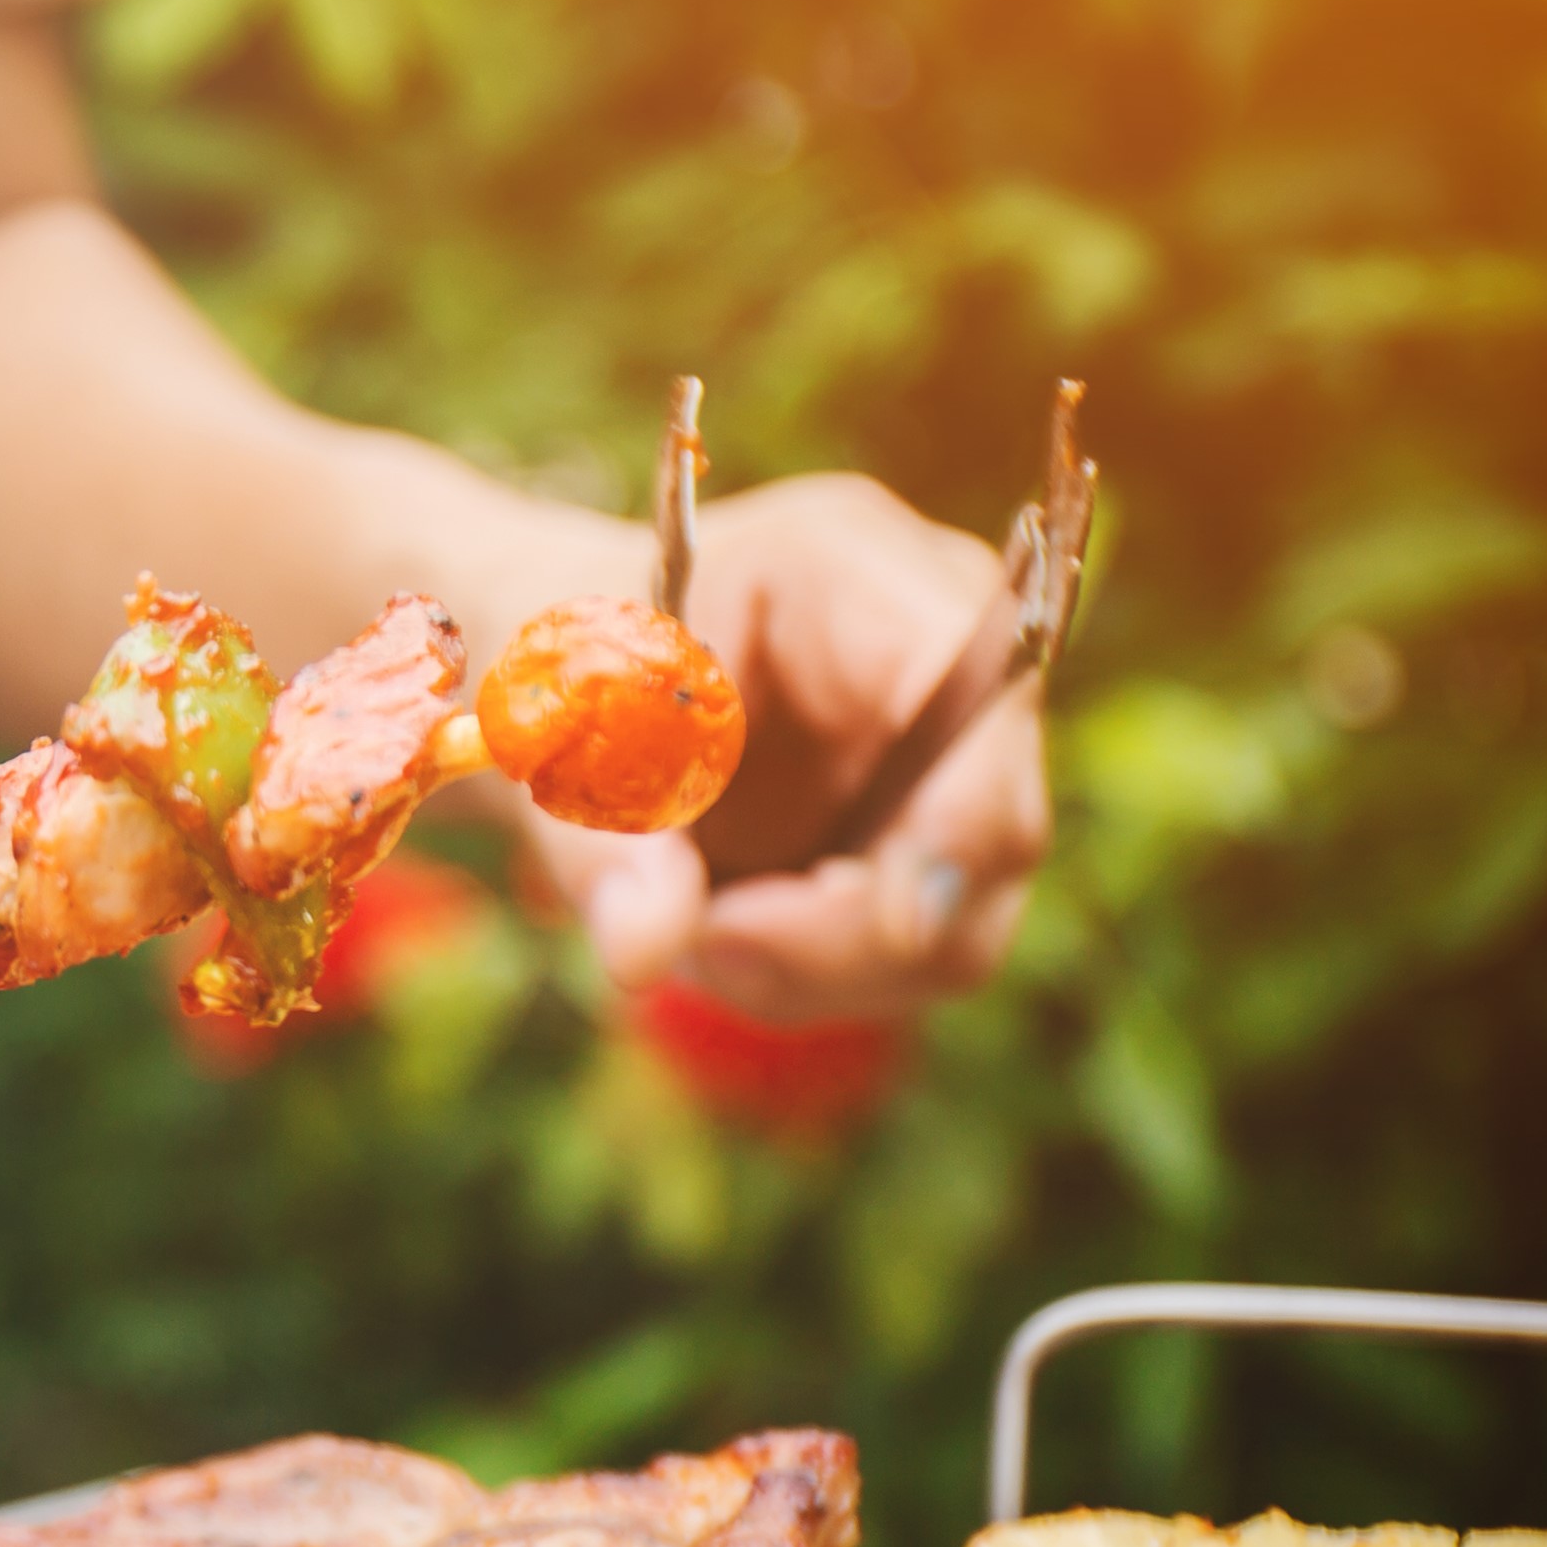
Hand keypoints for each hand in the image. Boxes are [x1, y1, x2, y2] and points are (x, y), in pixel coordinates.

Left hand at [504, 473, 1050, 1026]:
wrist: (558, 678)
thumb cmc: (564, 658)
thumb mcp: (554, 727)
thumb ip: (604, 831)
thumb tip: (648, 947)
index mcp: (856, 571)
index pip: (985, 684)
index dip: (965, 810)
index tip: (898, 918)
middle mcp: (938, 662)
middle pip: (991, 834)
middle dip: (848, 928)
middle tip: (709, 941)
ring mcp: (943, 764)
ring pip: (953, 924)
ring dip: (813, 969)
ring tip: (688, 931)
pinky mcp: (914, 848)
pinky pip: (901, 957)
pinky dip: (799, 975)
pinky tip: (715, 936)